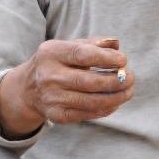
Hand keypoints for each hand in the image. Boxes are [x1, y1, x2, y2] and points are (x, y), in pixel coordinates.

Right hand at [0, 37, 133, 138]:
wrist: (28, 89)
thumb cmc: (56, 63)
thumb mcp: (67, 47)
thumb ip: (92, 44)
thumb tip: (116, 45)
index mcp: (51, 53)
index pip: (82, 55)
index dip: (106, 58)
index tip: (123, 60)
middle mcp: (48, 76)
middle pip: (89, 81)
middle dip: (116, 81)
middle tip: (131, 78)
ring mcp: (52, 98)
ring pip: (92, 101)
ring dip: (116, 97)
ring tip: (129, 91)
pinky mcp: (57, 115)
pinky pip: (88, 113)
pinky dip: (106, 108)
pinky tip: (116, 102)